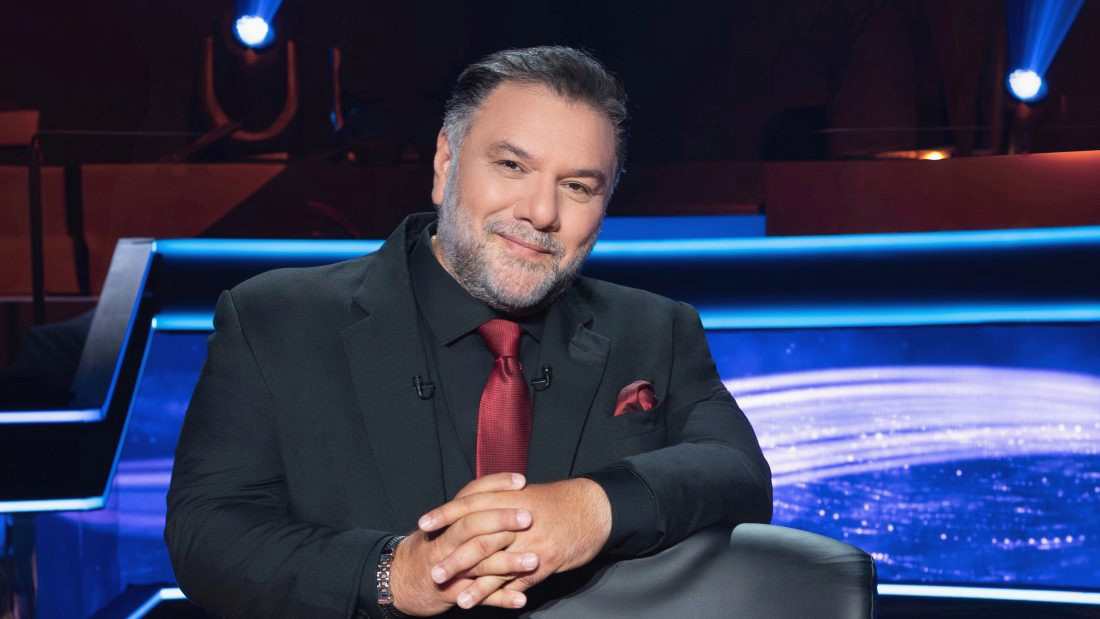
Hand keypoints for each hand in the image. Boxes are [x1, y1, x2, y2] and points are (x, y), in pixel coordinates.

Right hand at [389, 473, 539, 615]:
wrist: (397, 580)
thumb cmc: (428, 547)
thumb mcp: (443, 524)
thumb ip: (469, 511)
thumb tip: (502, 492)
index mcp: (447, 521)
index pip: (471, 495)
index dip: (495, 486)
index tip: (520, 481)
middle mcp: (445, 541)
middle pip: (473, 526)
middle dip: (501, 521)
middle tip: (528, 518)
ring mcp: (448, 568)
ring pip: (479, 564)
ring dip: (508, 563)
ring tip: (534, 561)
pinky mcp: (451, 593)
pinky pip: (478, 597)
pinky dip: (500, 598)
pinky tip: (521, 598)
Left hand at [418, 477, 611, 607]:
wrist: (592, 508)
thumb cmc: (556, 502)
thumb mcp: (524, 493)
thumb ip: (498, 498)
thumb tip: (469, 507)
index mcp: (509, 497)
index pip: (470, 503)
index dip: (446, 514)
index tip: (424, 524)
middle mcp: (517, 520)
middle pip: (480, 540)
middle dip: (456, 559)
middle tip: (434, 573)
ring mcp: (531, 542)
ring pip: (499, 567)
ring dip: (477, 586)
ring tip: (459, 600)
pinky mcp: (546, 561)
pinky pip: (521, 581)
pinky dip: (505, 595)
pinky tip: (491, 606)